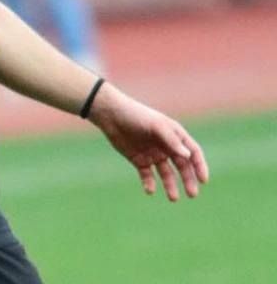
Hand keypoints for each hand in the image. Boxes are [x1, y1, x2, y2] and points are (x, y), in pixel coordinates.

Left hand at [89, 84, 208, 201]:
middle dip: (188, 180)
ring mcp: (153, 154)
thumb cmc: (136, 116)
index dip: (199, 166)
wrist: (110, 115)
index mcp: (174, 136)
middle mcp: (166, 146)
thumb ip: (172, 140)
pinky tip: (149, 190)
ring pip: (166, 174)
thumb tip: (188, 155)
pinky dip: (149, 183)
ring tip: (173, 198)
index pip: (193, 153)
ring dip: (170, 185)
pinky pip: (147, 175)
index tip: (203, 180)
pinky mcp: (139, 160)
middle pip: (182, 166)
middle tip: (192, 194)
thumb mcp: (156, 126)